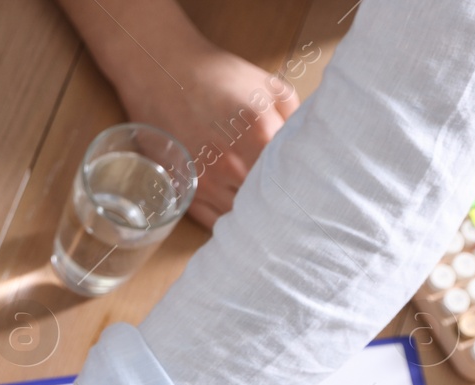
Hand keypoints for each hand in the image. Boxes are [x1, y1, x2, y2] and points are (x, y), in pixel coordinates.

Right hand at [110, 38, 297, 228]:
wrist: (162, 73)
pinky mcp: (184, 190)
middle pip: (268, 202)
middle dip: (280, 203)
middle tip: (290, 202)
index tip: (308, 187)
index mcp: (259, 134)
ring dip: (253, 215)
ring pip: (241, 216)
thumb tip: (312, 148)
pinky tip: (237, 214)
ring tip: (264, 209)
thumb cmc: (216, 77)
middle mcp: (231, 163)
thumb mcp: (269, 85)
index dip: (302, 185)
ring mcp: (205, 181)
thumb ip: (296, 118)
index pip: (292, 176)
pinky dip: (228, 222)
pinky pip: (213, 222)